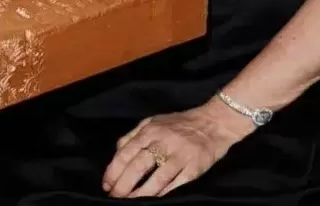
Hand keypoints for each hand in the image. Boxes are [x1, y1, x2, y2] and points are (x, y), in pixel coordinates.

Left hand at [102, 102, 247, 198]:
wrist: (213, 122)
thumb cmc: (180, 124)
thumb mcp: (154, 122)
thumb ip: (134, 135)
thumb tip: (117, 152)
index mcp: (151, 130)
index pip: (126, 152)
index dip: (114, 171)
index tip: (106, 185)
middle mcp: (164, 141)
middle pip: (138, 166)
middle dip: (123, 185)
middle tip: (114, 197)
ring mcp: (180, 155)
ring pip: (156, 178)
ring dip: (140, 194)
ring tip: (129, 203)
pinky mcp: (194, 168)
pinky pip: (176, 184)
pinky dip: (163, 194)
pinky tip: (154, 202)